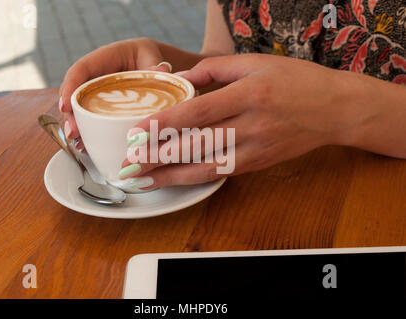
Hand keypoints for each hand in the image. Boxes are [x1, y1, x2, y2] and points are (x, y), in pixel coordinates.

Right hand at [58, 37, 171, 149]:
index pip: (81, 70)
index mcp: (102, 59)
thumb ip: (154, 64)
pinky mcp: (100, 106)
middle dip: (70, 114)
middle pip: (75, 94)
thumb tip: (162, 70)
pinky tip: (86, 146)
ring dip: (76, 126)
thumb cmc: (147, 56)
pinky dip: (87, 131)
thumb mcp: (151, 57)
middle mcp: (93, 76)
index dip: (70, 86)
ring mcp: (95, 93)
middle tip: (72, 132)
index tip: (65, 105)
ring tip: (78, 143)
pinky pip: (89, 118)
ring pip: (79, 109)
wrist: (149, 64)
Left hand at [119, 54, 373, 189]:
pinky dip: (193, 178)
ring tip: (142, 180)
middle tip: (129, 163)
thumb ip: (215, 69)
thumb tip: (180, 80)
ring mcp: (255, 150)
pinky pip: (220, 173)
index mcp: (249, 95)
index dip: (165, 124)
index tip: (137, 132)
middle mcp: (251, 126)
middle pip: (196, 145)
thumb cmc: (297, 81)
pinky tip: (172, 180)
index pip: (198, 113)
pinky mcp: (257, 164)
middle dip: (159, 156)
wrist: (334, 110)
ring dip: (171, 175)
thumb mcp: (257, 62)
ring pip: (205, 167)